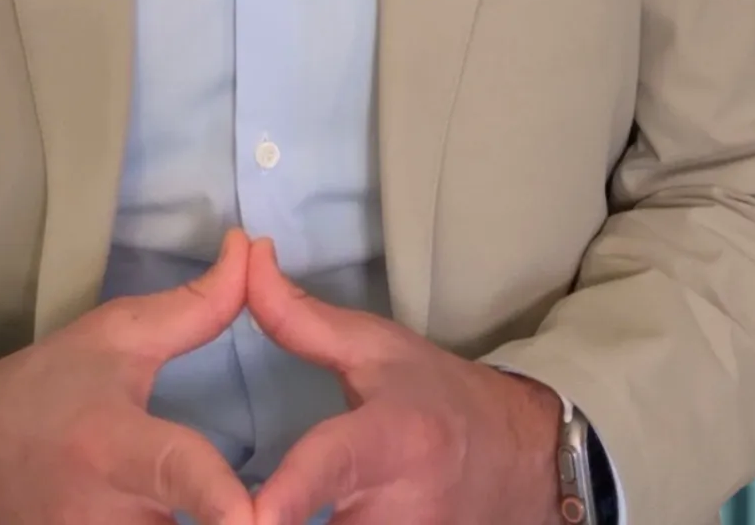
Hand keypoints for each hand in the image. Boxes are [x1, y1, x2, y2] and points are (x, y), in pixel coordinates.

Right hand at [0, 226, 257, 524]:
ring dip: (199, 524)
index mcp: (114, 445)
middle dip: (232, 518)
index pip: (176, 471)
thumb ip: (199, 305)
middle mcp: (105, 516)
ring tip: (219, 506)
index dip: (218, 501)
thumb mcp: (120, 334)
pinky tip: (185, 514)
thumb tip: (255, 250)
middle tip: (264, 509)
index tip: (252, 520)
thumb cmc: (49, 386)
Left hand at [244, 237, 561, 524]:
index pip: (335, 464)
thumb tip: (243, 256)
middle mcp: (400, 510)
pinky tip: (293, 519)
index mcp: (393, 438)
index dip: (293, 494)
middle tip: (236, 510)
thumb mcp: (372, 346)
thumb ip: (297, 316)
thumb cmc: (434, 396)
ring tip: (258, 512)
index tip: (256, 516)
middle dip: (267, 521)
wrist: (518, 463)